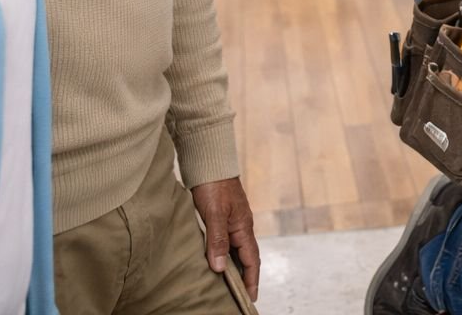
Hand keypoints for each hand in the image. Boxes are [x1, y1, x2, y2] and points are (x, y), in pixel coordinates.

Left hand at [191, 176, 259, 300]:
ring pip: (236, 249)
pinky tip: (216, 259)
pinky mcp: (223, 217)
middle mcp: (241, 226)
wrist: (210, 162)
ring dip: (235, 266)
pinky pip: (228, 241)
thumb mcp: (214, 214)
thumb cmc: (213, 185)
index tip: (250, 298)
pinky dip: (225, 254)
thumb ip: (217, 240)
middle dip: (246, 277)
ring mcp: (233, 221)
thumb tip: (219, 268)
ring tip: (229, 284)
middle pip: (247, 257)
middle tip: (241, 297)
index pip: (252, 260)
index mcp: (243, 227)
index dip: (251, 280)